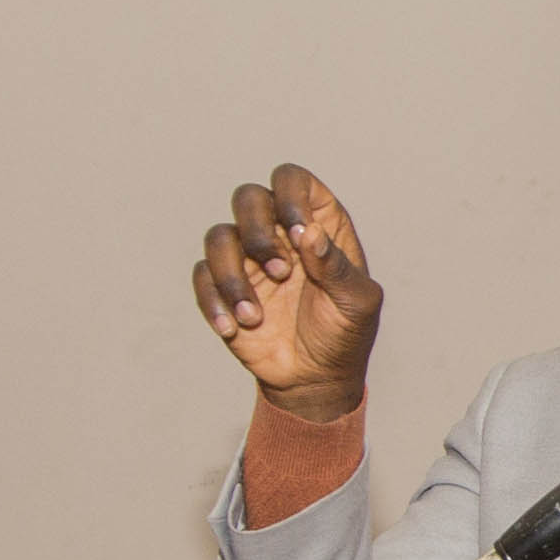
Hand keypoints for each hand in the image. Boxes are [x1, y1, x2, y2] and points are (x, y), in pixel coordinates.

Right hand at [195, 164, 383, 421]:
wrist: (315, 379)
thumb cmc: (344, 334)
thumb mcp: (356, 303)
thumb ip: (337, 267)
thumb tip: (308, 234)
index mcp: (316, 224)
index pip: (293, 181)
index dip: (290, 196)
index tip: (297, 234)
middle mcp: (277, 233)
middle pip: (248, 197)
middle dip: (256, 232)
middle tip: (280, 273)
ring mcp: (248, 259)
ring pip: (218, 237)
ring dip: (232, 275)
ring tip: (254, 316)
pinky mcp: (224, 288)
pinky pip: (202, 277)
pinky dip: (214, 301)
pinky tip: (234, 329)